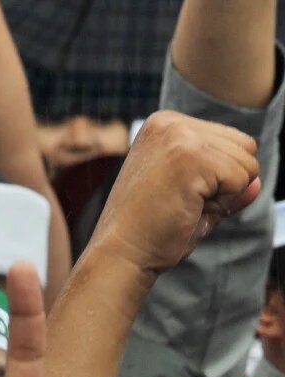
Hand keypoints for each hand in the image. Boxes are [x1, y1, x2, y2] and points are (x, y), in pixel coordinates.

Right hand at [87, 110, 260, 275]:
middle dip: (226, 182)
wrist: (120, 254)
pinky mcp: (189, 156)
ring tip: (184, 204)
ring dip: (225, 193)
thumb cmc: (148, 230)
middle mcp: (169, 122)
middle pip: (245, 146)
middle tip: (184, 202)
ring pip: (247, 162)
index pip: (230, 139)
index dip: (217, 177)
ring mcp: (178, 136)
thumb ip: (226, 184)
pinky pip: (241, 179)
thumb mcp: (191, 198)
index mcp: (164, 124)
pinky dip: (223, 202)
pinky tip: (187, 208)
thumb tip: (256, 184)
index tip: (177, 193)